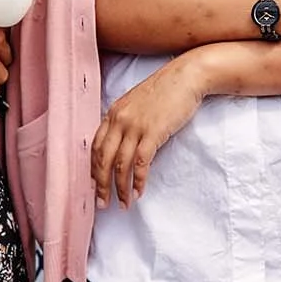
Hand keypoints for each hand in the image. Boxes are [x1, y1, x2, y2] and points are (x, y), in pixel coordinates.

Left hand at [89, 57, 205, 206]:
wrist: (187, 76)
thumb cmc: (166, 89)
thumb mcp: (138, 102)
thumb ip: (127, 120)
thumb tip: (124, 144)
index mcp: (113, 112)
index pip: (96, 146)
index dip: (93, 169)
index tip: (93, 186)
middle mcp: (119, 120)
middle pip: (104, 159)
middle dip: (101, 185)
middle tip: (102, 204)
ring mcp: (135, 126)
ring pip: (120, 164)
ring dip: (120, 188)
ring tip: (123, 204)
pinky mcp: (153, 132)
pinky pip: (140, 163)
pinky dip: (138, 180)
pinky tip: (139, 191)